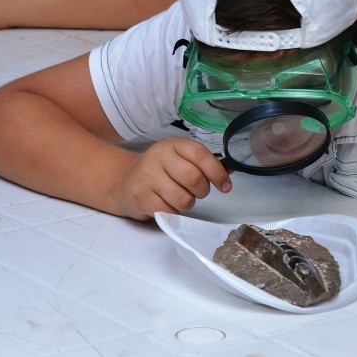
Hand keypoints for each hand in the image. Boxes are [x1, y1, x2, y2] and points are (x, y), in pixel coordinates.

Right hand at [112, 138, 231, 220]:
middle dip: (203, 191)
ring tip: (179, 197)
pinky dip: (173, 211)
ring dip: (188, 203)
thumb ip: (205, 164)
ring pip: (184, 199)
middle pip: (194, 179)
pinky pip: (169, 211)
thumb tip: (230, 169)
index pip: (201, 155)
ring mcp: (147, 177)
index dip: (218, 173)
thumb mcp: (181, 158)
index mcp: (173, 145)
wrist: (125, 181)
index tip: (225, 186)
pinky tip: (166, 203)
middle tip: (198, 192)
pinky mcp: (141, 198)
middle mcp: (159, 157)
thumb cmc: (161, 170)